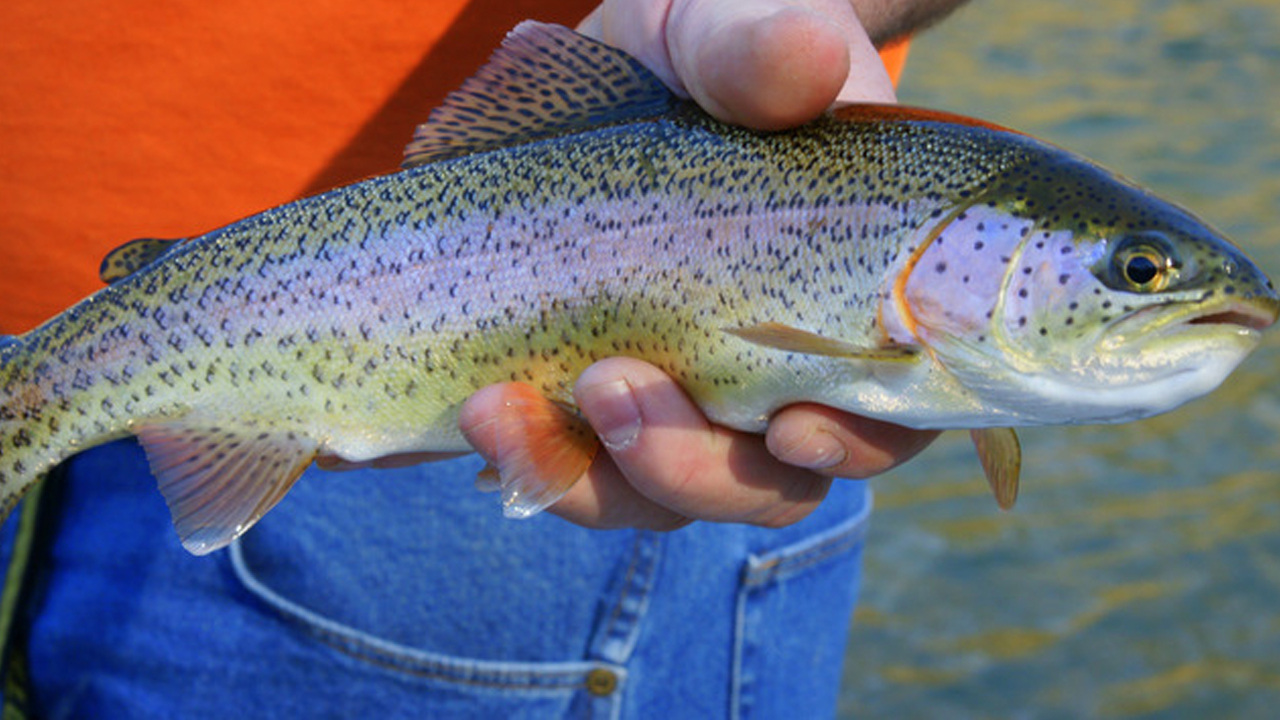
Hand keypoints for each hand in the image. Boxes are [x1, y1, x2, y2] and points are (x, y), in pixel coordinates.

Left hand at [454, 0, 938, 530]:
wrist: (619, 65)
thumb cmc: (711, 42)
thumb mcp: (729, 28)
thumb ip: (759, 49)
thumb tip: (802, 56)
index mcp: (855, 303)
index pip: (891, 413)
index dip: (854, 442)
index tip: (792, 427)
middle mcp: (779, 373)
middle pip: (765, 484)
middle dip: (688, 467)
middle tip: (613, 388)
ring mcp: (685, 397)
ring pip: (659, 497)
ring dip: (586, 478)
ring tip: (501, 408)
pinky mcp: (593, 398)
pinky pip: (572, 471)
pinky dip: (528, 460)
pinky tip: (479, 414)